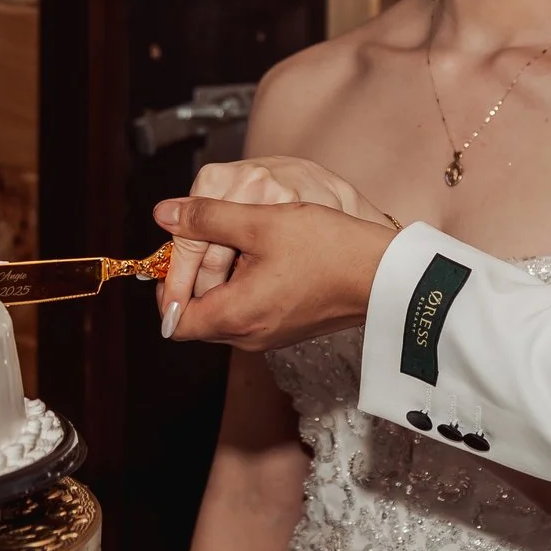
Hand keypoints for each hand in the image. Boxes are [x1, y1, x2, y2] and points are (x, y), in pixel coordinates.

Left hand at [153, 196, 393, 349]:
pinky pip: (248, 314)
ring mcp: (270, 336)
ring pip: (223, 315)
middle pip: (197, 318)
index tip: (176, 254)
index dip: (166, 288)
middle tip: (206, 240)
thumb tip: (164, 213)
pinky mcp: (288, 329)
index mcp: (236, 315)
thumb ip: (207, 216)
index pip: (174, 320)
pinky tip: (263, 257)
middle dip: (192, 282)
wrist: (386, 274)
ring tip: (238, 243)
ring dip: (220, 283)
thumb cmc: (329, 247)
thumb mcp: (261, 221)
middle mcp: (249, 336)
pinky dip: (243, 289)